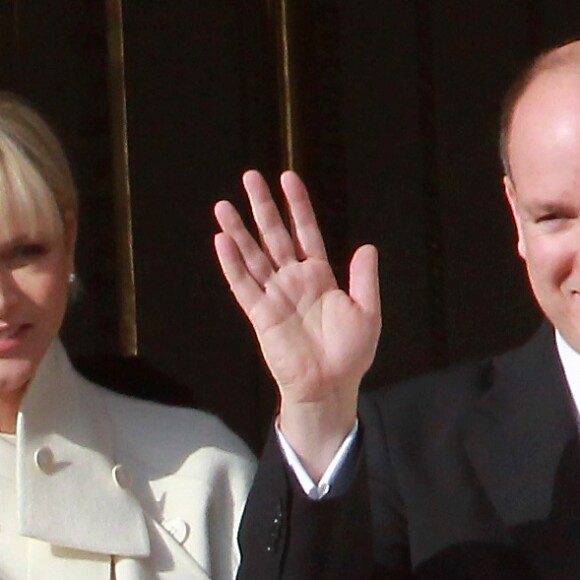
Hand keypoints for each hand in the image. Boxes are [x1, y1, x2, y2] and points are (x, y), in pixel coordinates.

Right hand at [214, 170, 380, 477]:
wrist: (330, 385)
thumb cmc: (350, 353)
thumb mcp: (367, 312)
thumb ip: (364, 279)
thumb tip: (367, 247)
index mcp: (320, 276)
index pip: (306, 232)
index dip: (297, 206)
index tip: (288, 179)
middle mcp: (294, 280)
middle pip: (275, 236)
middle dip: (263, 207)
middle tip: (250, 178)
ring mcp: (275, 295)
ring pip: (253, 256)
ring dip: (239, 231)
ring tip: (225, 205)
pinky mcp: (260, 314)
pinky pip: (243, 285)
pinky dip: (232, 264)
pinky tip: (223, 241)